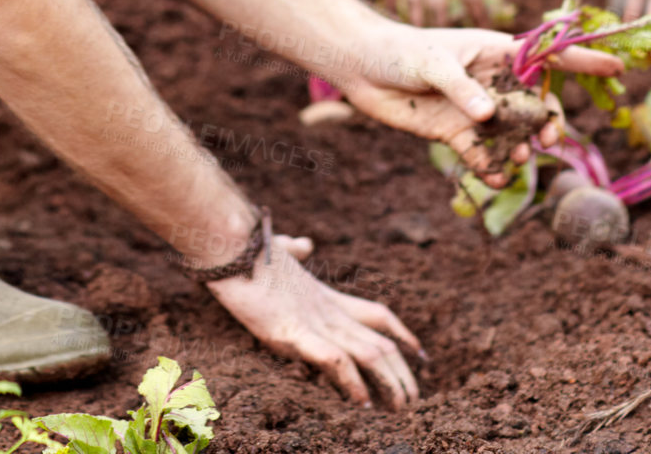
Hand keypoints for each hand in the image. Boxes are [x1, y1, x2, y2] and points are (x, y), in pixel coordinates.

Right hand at [208, 232, 422, 408]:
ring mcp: (312, 321)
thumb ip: (294, 249)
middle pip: (380, 341)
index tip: (420, 353)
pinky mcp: (292, 332)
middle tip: (415, 398)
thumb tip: (304, 243)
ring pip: (367, 353)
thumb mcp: (278, 248)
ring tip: (402, 406)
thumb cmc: (249, 247)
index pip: (377, 314)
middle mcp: (327, 310)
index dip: (402, 333)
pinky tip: (362, 401)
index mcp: (326, 295)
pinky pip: (334, 360)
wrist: (230, 244)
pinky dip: (352, 381)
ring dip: (389, 382)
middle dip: (402, 372)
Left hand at [341, 25, 623, 184]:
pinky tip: (493, 175)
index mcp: (494, 51)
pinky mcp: (457, 133)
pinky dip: (493, 167)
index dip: (583, 59)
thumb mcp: (430, 61)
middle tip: (547, 136)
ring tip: (519, 155)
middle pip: (537, 102)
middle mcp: (492, 82)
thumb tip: (488, 116)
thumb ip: (460, 88)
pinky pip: (485, 154)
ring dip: (523, 147)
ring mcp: (477, 110)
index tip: (617, 66)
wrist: (361, 68)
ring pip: (515, 133)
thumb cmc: (398, 50)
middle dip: (549, 119)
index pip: (547, 53)